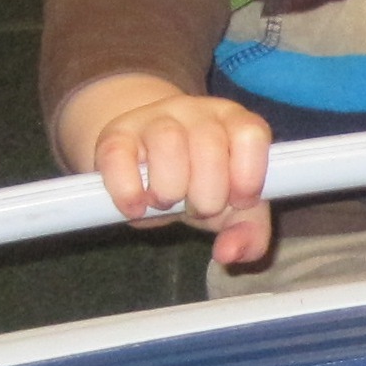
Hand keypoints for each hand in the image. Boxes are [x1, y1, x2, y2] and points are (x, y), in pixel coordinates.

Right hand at [57, 74, 275, 266]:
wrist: (146, 162)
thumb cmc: (200, 183)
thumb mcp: (233, 210)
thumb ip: (247, 235)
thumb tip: (228, 253)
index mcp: (234, 123)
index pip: (250, 134)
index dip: (248, 176)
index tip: (238, 201)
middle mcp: (197, 112)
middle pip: (209, 145)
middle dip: (207, 194)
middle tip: (197, 207)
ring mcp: (154, 118)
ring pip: (168, 142)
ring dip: (170, 189)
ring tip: (166, 201)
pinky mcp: (115, 135)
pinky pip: (119, 156)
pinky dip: (128, 192)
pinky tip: (136, 206)